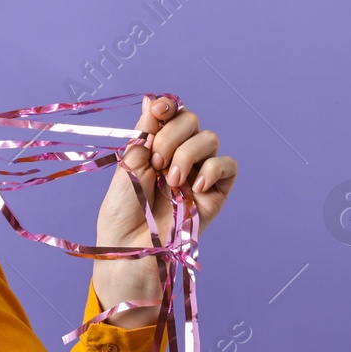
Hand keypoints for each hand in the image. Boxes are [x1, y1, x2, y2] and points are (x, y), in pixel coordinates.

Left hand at [90, 95, 237, 327]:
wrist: (131, 252)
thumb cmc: (122, 216)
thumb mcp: (127, 169)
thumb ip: (143, 135)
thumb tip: (151, 99)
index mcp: (153, 147)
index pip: (170, 113)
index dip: (168, 106)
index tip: (159, 110)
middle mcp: (178, 156)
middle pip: (191, 120)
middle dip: (172, 135)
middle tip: (156, 164)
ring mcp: (198, 174)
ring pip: (209, 138)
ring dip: (188, 153)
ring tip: (171, 181)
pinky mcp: (215, 194)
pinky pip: (228, 166)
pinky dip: (213, 169)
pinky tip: (193, 188)